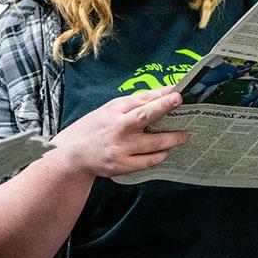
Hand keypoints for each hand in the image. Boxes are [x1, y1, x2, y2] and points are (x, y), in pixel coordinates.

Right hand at [50, 87, 188, 177]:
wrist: (73, 153)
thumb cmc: (96, 127)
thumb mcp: (110, 110)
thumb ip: (136, 103)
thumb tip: (164, 94)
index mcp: (115, 110)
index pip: (141, 100)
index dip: (160, 96)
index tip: (177, 91)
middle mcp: (117, 128)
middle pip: (145, 117)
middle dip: (165, 108)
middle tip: (181, 104)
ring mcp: (120, 148)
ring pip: (153, 143)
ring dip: (172, 139)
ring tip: (185, 135)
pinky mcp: (121, 165)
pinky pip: (148, 161)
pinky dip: (160, 155)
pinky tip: (166, 151)